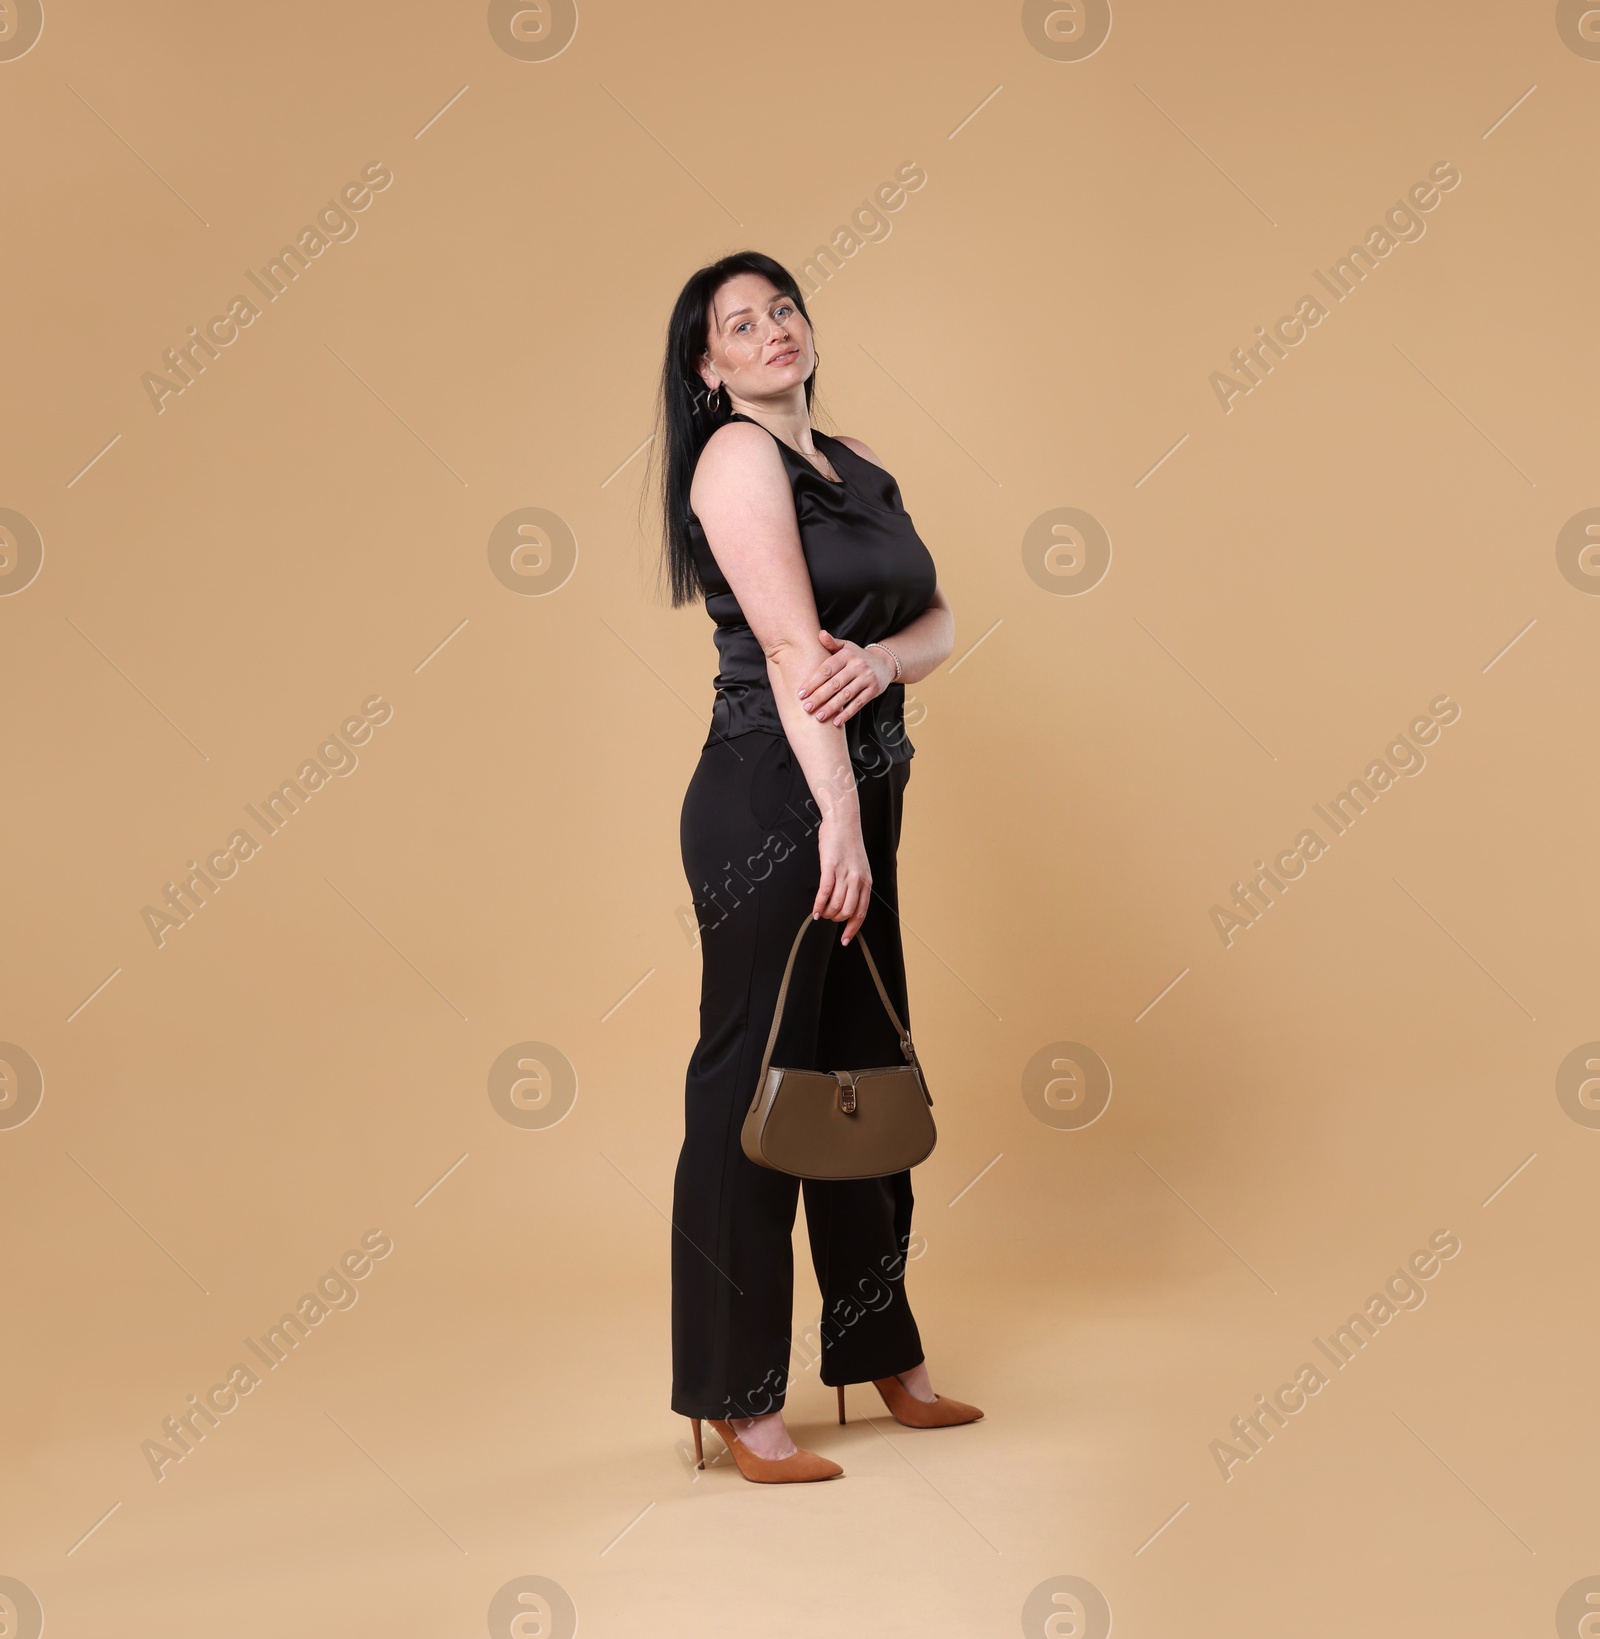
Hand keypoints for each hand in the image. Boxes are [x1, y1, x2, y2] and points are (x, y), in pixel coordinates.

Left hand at [797, 630, 893, 726]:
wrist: (884, 663)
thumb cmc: (857, 656)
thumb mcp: (846, 647)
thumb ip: (832, 643)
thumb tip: (820, 634)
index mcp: (846, 655)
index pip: (826, 669)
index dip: (813, 682)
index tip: (801, 693)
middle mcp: (857, 665)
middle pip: (835, 684)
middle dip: (819, 697)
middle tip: (806, 708)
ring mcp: (867, 678)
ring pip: (846, 695)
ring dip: (832, 707)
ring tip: (819, 717)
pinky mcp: (874, 690)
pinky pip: (859, 703)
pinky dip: (848, 713)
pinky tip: (836, 722)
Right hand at [814, 811, 871, 943]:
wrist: (843, 821)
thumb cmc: (848, 842)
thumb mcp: (858, 865)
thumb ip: (855, 883)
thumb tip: (847, 901)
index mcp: (866, 881)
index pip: (861, 912)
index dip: (853, 929)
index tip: (845, 939)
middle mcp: (858, 880)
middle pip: (848, 912)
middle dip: (836, 920)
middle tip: (828, 918)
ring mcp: (844, 874)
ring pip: (836, 905)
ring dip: (827, 913)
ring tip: (820, 913)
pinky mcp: (830, 867)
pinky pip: (825, 893)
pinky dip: (819, 905)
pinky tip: (815, 911)